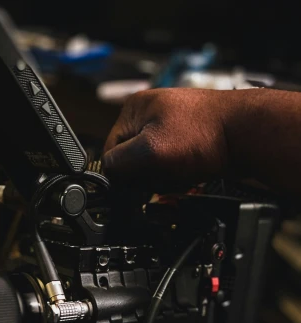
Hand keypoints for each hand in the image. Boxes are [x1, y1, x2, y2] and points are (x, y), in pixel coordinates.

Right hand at [102, 88, 233, 190]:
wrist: (246, 135)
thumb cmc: (203, 136)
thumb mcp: (148, 152)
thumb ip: (118, 164)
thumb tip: (107, 174)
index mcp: (133, 109)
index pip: (110, 152)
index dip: (123, 173)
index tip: (140, 182)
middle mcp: (149, 114)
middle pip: (132, 161)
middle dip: (147, 176)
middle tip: (166, 175)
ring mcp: (170, 126)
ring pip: (152, 167)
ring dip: (164, 178)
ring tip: (182, 173)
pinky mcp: (187, 139)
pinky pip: (171, 167)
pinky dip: (178, 176)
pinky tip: (191, 173)